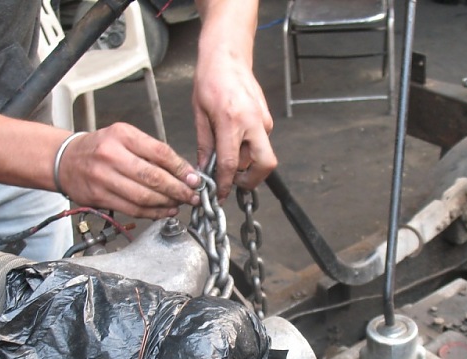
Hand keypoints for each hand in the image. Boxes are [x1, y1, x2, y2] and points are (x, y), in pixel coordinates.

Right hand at [57, 123, 200, 218]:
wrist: (65, 160)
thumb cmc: (100, 148)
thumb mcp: (124, 137)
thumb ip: (152, 152)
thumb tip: (183, 171)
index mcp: (122, 135)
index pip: (160, 153)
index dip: (181, 169)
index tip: (195, 179)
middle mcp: (112, 155)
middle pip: (154, 177)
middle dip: (178, 189)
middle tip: (193, 195)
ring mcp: (104, 178)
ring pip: (144, 196)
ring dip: (167, 203)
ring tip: (180, 204)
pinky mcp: (100, 197)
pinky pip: (133, 209)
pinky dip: (153, 213)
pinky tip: (165, 211)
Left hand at [192, 33, 276, 198]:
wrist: (228, 54)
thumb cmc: (211, 77)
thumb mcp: (199, 113)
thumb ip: (205, 144)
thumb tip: (205, 169)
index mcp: (232, 121)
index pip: (231, 164)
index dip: (226, 184)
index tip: (220, 195)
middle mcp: (253, 122)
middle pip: (264, 165)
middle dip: (251, 181)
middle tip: (234, 182)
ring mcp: (264, 120)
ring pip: (261, 155)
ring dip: (246, 163)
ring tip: (227, 156)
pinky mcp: (267, 118)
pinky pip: (260, 143)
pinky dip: (248, 149)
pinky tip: (233, 141)